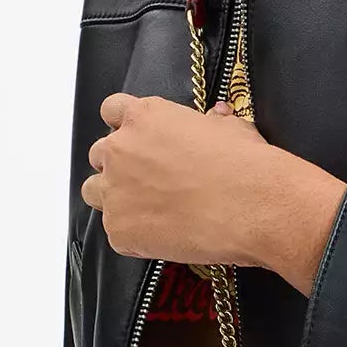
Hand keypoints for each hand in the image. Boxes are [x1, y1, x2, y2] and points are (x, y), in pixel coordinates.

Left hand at [82, 92, 274, 267]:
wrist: (252, 207)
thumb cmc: (244, 164)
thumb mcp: (231, 128)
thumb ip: (212, 122)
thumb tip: (216, 117)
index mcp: (145, 117)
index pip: (112, 110)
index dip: (126, 126)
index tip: (139, 139)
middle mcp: (121, 149)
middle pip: (99, 153)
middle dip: (119, 165)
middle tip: (148, 180)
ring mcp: (115, 191)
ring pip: (94, 191)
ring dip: (114, 197)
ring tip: (147, 210)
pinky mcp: (119, 230)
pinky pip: (116, 231)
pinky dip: (134, 235)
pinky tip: (164, 235)